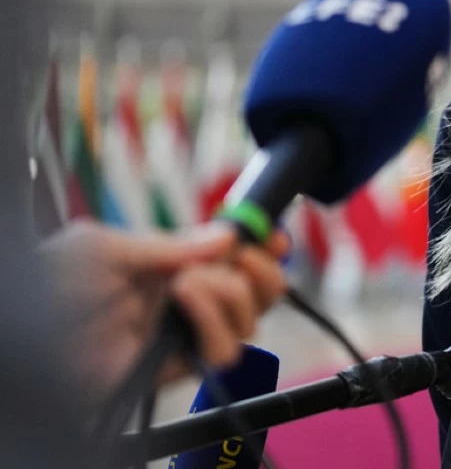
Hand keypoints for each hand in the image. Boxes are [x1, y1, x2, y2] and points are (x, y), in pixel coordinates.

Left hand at [42, 221, 289, 397]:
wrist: (25, 340)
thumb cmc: (46, 291)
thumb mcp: (102, 247)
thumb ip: (167, 243)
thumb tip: (226, 239)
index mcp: (168, 266)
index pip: (233, 257)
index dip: (262, 246)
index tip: (273, 236)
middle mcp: (184, 301)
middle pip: (257, 291)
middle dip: (261, 269)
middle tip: (242, 257)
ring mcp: (184, 334)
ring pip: (249, 319)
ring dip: (232, 291)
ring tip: (188, 282)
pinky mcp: (179, 367)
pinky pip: (223, 350)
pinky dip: (215, 320)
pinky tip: (186, 304)